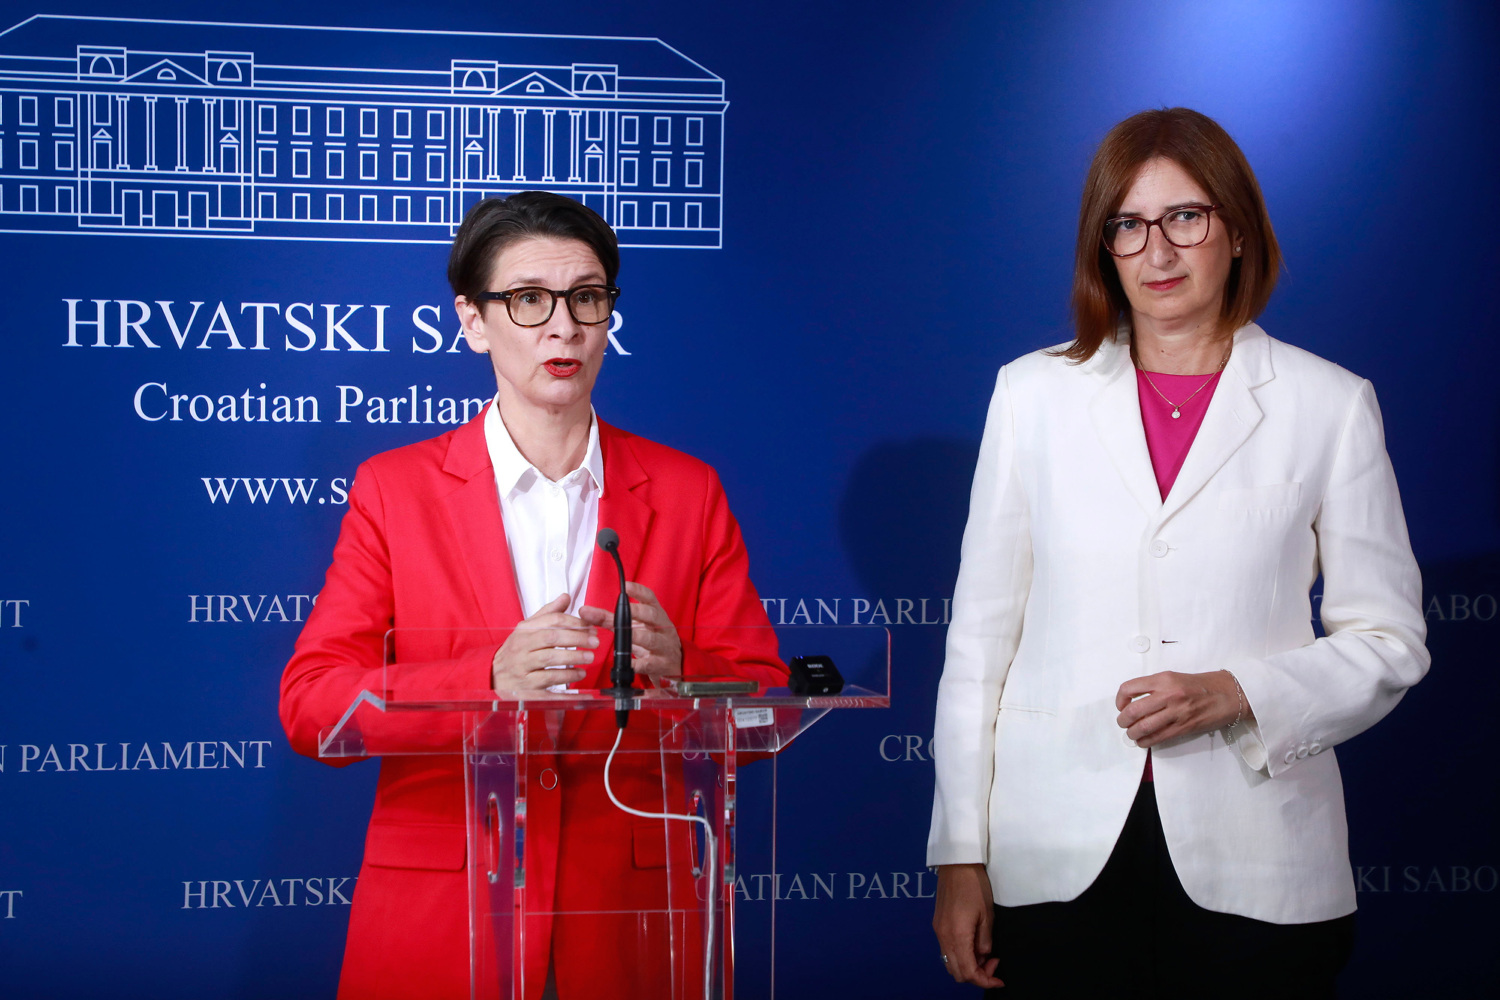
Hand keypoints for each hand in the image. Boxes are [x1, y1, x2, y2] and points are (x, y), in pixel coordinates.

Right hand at [490, 594, 597, 692]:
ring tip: (589, 657)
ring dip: (573, 658)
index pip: (552, 621)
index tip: (590, 627)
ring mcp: (523, 667)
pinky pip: (549, 681)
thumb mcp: (526, 630)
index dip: (574, 623)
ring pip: (550, 660)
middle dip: (577, 639)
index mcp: (524, 631)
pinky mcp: (527, 686)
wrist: (492, 677)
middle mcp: (521, 647)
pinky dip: (567, 677)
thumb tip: (566, 597)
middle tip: (594, 642)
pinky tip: (579, 674)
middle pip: (552, 638)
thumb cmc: (515, 652)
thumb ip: (548, 614)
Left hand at [579, 582, 682, 679]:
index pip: (649, 598)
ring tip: (624, 634)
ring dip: (637, 636)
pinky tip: (627, 663)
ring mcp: (662, 646)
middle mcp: (661, 627)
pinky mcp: (660, 664)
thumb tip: (584, 612)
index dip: (639, 591)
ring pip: (651, 639)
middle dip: (638, 612)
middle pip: (652, 616)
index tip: (626, 586)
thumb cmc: (651, 639)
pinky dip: (637, 664)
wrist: (675, 663)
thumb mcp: (633, 627)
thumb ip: (609, 619)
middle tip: (623, 610)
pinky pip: (648, 663)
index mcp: (655, 614)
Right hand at [932, 864, 1003, 988]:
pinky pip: (947, 951)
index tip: (999, 978)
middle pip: (956, 973)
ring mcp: (938, 932)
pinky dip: (960, 955)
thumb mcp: (987, 915)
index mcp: (957, 936)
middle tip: (993, 963)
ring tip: (984, 954)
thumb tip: (984, 955)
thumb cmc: (974, 886)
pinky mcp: (937, 925)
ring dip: (967, 966)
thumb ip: (985, 940)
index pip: (968, 972)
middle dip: (976, 975)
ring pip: (950, 963)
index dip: (985, 980)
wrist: (956, 864)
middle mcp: (943, 937)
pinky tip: (973, 944)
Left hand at [1115, 670, 1252, 747]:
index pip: (1129, 688)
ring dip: (1133, 733)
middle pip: (1133, 711)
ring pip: (1144, 727)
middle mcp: (1168, 694)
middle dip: (1123, 720)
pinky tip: (1144, 741)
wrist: (1229, 693)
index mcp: (1163, 679)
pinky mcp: (1184, 727)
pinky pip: (1158, 737)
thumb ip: (1155, 686)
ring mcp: (1176, 712)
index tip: (1121, 705)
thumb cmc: (1202, 684)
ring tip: (1132, 733)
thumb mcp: (1175, 677)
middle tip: (1123, 723)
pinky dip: (1146, 741)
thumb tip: (1134, 700)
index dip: (1119, 699)